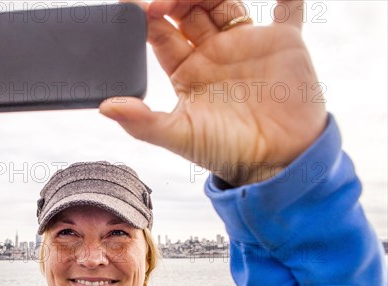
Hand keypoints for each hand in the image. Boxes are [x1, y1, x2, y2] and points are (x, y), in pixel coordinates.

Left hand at [100, 0, 327, 185]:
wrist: (279, 162)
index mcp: (186, 70)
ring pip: (224, 1)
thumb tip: (105, 107)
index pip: (159, 33)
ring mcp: (247, 44)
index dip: (144, 16)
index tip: (130, 4)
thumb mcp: (180, 136)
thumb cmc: (227, 152)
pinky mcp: (284, 42)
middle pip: (188, 9)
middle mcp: (213, 53)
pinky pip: (288, 11)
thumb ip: (142, 122)